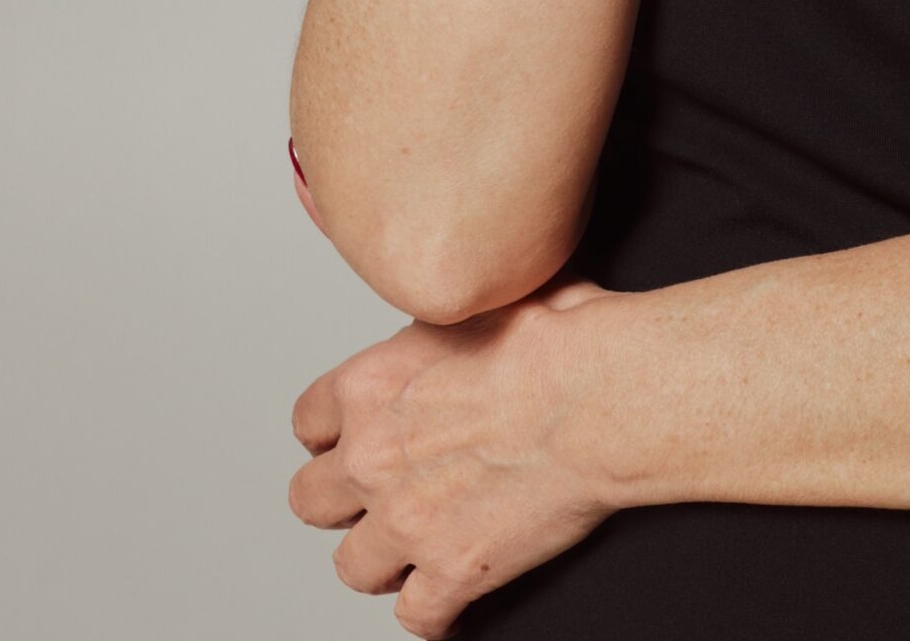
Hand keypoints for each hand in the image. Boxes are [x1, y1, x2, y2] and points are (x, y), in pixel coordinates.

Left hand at [288, 277, 615, 637]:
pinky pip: (417, 616)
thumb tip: (458, 311)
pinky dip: (437, 609)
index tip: (350, 440)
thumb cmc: (559, 339)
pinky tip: (455, 593)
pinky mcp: (452, 570)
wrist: (600, 393)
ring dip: (384, 560)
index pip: (309, 421)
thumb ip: (442, 326)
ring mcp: (407, 521)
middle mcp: (373, 456)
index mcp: (371, 384)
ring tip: (416, 549)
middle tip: (380, 497)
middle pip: (311, 500)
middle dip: (344, 502)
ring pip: (353, 567)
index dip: (332, 434)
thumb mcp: (482, 300)